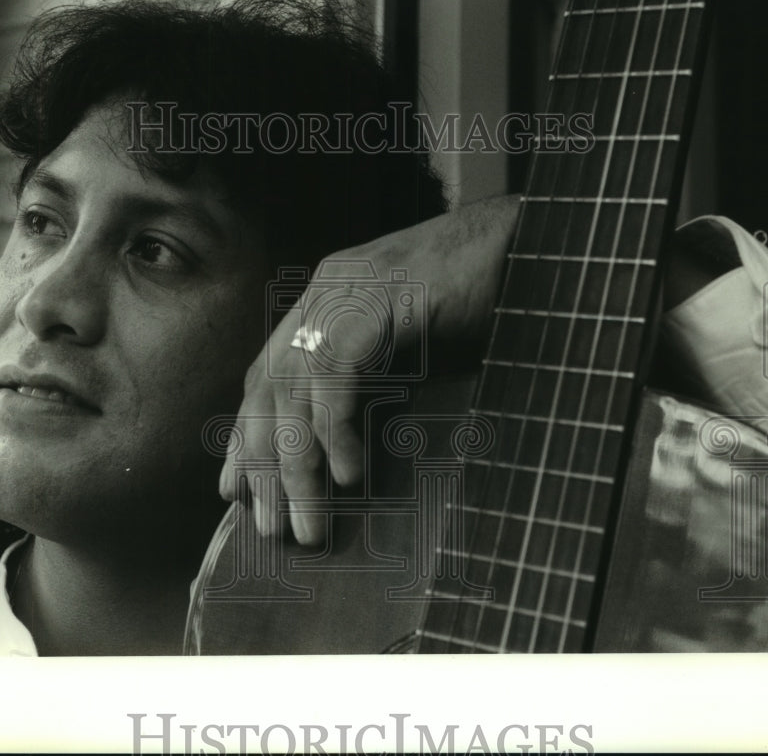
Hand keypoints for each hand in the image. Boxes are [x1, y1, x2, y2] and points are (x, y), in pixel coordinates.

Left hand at [218, 195, 519, 543]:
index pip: (266, 374)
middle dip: (262, 462)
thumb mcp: (414, 347)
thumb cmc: (482, 297)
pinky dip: (336, 430)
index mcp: (326, 300)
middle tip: (267, 526)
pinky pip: (337, 375)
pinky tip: (348, 474)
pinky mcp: (376, 300)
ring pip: (294, 390)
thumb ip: (375, 382)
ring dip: (296, 467)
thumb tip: (346, 455)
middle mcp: (324, 293)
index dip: (248, 434)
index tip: (238, 489)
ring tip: (308, 526)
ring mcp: (346, 291)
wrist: (528, 242)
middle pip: (268, 388)